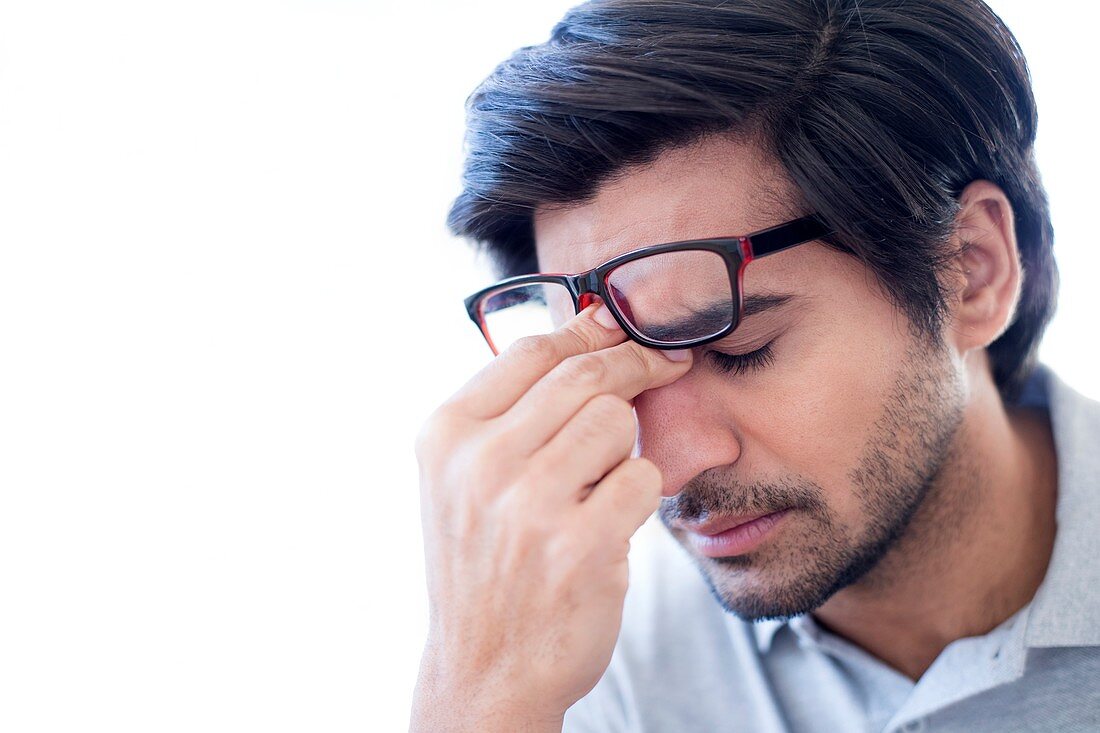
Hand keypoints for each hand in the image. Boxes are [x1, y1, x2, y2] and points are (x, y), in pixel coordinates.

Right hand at [410, 304, 692, 732]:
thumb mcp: (465, 478)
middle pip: (584, 375)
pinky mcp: (581, 545)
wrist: (485, 670)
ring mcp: (529, 505)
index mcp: (447, 435)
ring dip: (625, 447)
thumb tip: (595, 323)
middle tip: (666, 367)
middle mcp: (481, 463)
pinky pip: (643, 478)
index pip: (531, 350)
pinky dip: (640, 495)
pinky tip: (612, 520)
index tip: (626, 332)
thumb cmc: (485, 562)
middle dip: (636, 365)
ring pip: (617, 420)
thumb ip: (514, 407)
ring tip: (601, 482)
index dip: (590, 331)